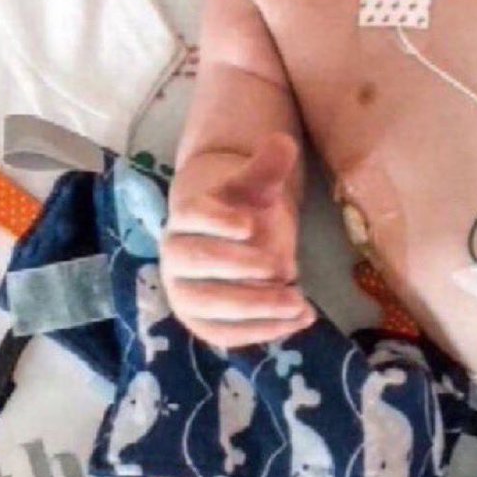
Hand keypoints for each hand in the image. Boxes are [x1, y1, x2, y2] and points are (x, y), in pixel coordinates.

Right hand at [162, 134, 314, 347]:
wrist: (230, 240)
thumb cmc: (244, 209)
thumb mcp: (257, 186)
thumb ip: (268, 167)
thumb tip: (284, 143)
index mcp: (187, 214)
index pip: (192, 215)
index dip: (217, 220)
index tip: (250, 225)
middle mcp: (176, 254)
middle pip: (196, 261)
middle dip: (241, 267)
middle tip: (286, 267)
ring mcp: (184, 291)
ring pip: (207, 304)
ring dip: (254, 306)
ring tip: (299, 302)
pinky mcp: (201, 322)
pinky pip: (223, 333)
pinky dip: (260, 332)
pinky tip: (298, 321)